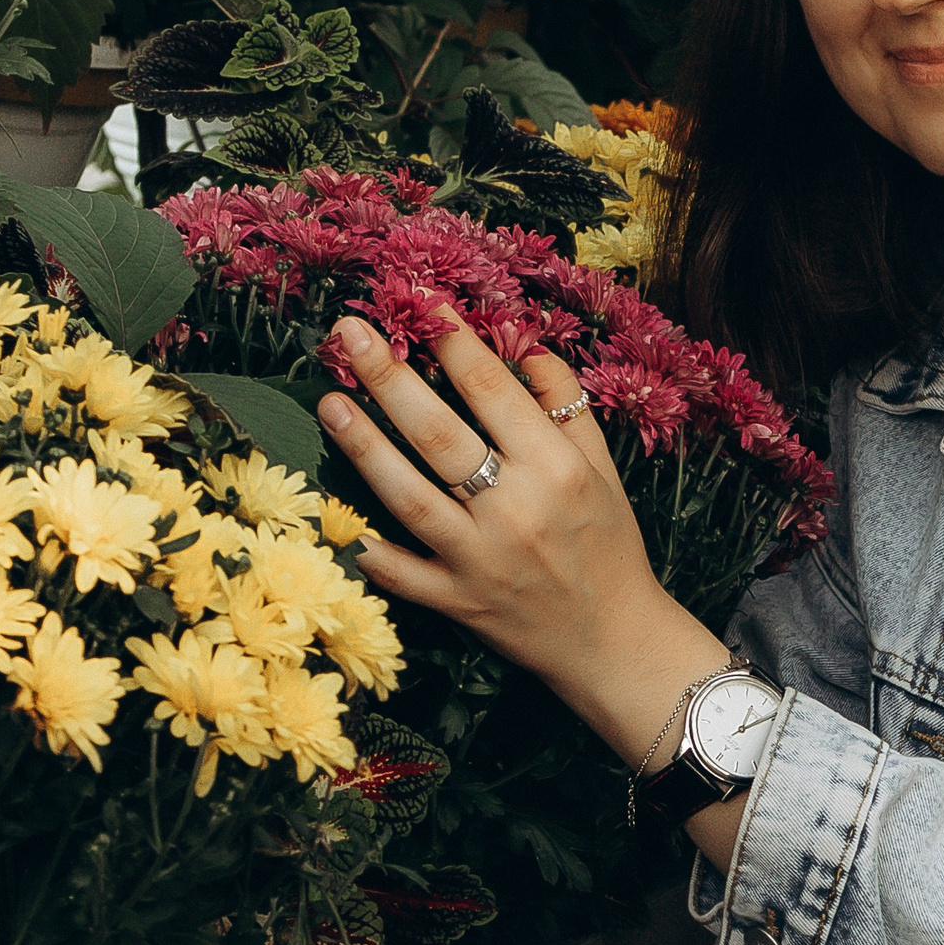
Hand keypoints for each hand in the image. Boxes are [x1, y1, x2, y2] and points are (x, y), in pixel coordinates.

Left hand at [317, 307, 730, 761]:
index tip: (421, 303)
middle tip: (349, 331)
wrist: (614, 641)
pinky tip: (330, 508)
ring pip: (409, 495)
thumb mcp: (601, 468)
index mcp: (556, 470)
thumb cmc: (607, 542)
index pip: (493, 392)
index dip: (453, 342)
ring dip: (364, 446)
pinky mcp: (456, 603)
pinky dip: (365, 544)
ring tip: (329, 400)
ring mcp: (479, 561)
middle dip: (389, 376)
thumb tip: (523, 345)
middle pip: (439, 434)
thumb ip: (565, 405)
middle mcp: (515, 511)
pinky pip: (399, 572)